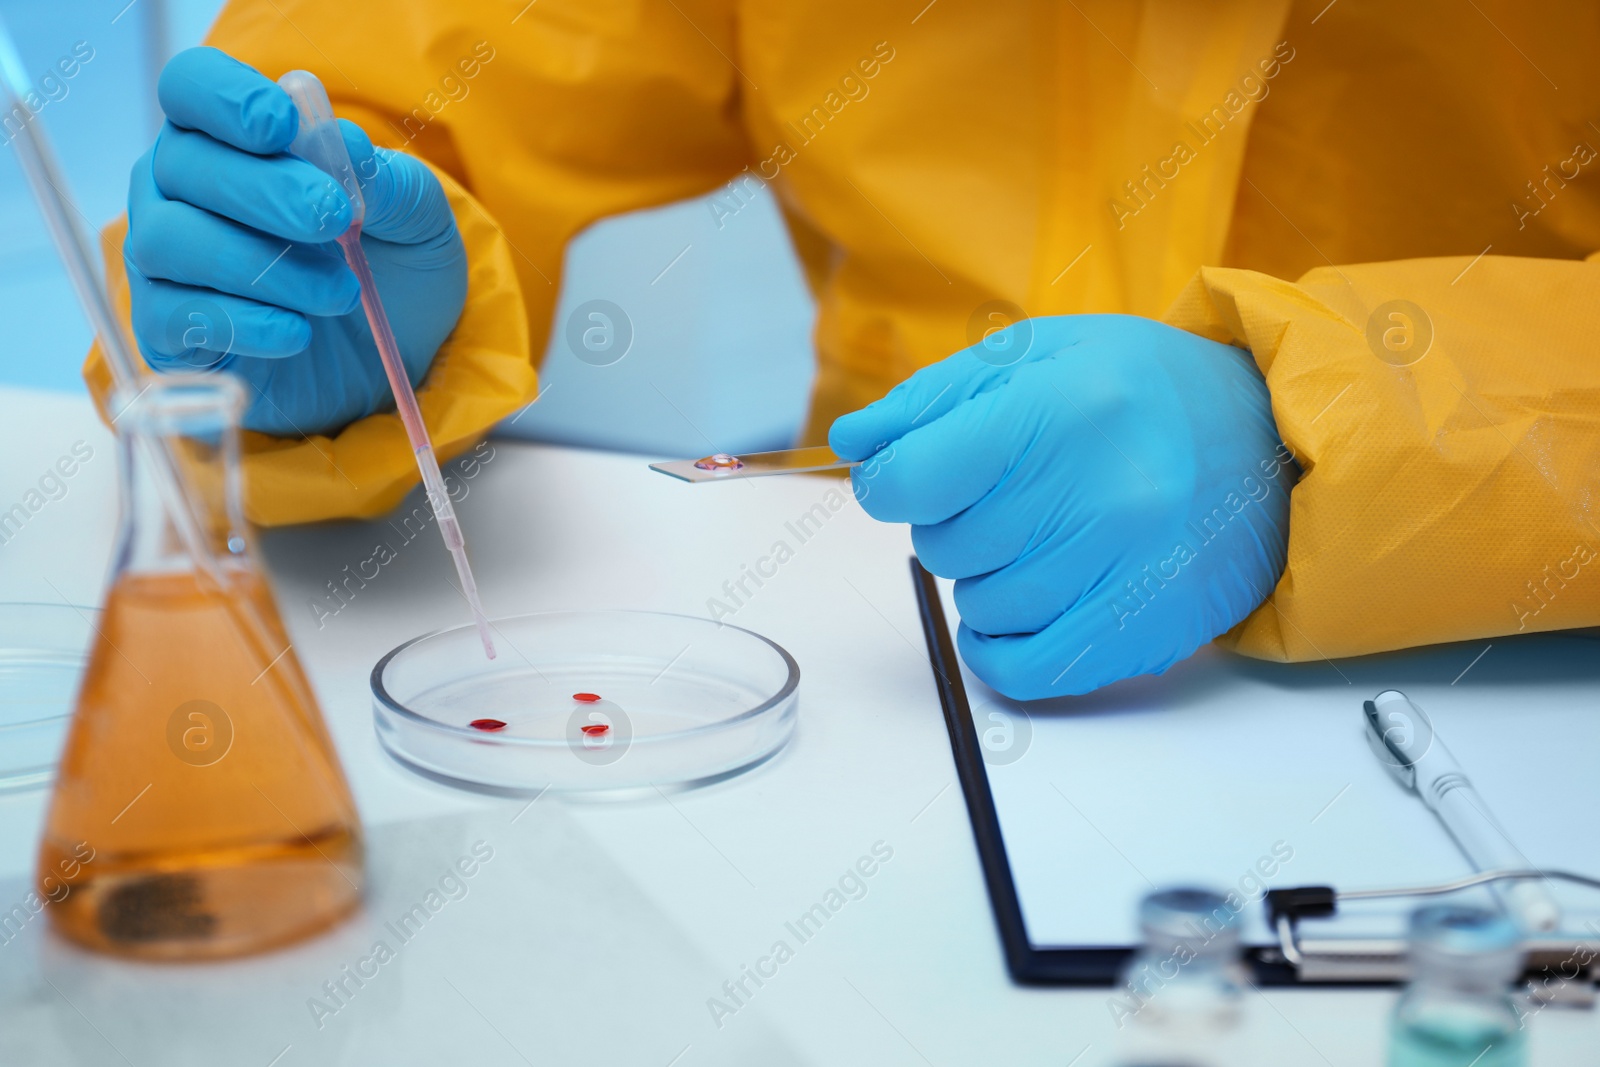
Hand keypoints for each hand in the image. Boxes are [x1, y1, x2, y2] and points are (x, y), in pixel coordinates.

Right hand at [125, 47, 467, 435]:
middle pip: (181, 163)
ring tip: (339, 293)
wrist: (397, 355)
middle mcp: (180, 187)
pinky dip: (238, 323)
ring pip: (168, 240)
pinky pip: (171, 315)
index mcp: (231, 136)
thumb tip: (344, 147)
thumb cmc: (394, 266)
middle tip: (333, 220)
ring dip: (259, 265)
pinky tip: (296, 333)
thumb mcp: (417, 219)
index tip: (281, 126)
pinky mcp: (169, 330)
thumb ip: (387, 180)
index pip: (191, 86)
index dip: (223, 97)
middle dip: (262, 190)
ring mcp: (166, 258)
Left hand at [830, 314, 1295, 698]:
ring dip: (986, 578)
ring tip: (1039, 534)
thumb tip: (855, 445)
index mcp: (1057, 409)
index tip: (909, 478)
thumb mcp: (1039, 355)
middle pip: (942, 545)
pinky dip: (998, 649)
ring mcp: (1123, 568)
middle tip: (1008, 493)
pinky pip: (1025, 668)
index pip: (912, 480)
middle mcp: (1093, 492)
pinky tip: (1012, 613)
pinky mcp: (1144, 628)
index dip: (890, 483)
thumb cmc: (1143, 389)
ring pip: (980, 606)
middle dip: (954, 522)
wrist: (1271, 439)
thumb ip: (934, 400)